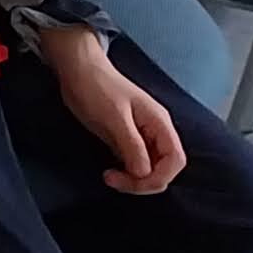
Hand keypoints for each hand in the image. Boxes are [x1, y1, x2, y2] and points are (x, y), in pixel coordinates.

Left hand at [40, 24, 185, 193]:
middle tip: (114, 180)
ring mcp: (142, 136)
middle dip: (143, 181)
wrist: (77, 70)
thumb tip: (145, 174)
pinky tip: (111, 172)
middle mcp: (155, 131)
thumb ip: (132, 145)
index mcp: (159, 123)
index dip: (159, 177)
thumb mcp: (114, 117)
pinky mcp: (127, 140)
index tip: (132, 181)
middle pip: (164, 168)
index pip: (175, 160)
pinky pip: (136, 164)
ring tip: (110, 176)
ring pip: (150, 169)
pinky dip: (127, 173)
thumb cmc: (96, 88)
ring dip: (134, 180)